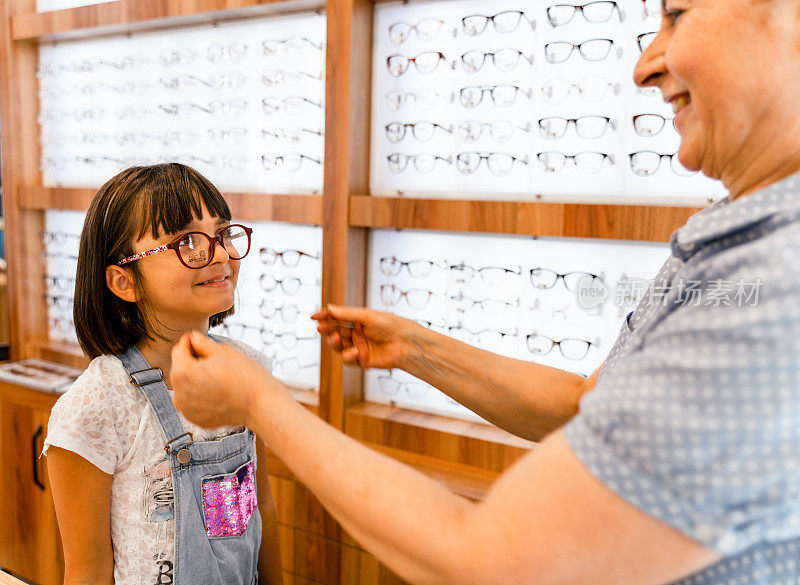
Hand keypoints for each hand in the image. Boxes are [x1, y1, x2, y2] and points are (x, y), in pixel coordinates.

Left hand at [170, 331, 287, 427]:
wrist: (261, 404)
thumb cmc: (245, 376)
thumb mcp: (223, 352)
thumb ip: (202, 343)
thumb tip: (193, 337)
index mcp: (182, 374)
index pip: (179, 350)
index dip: (190, 341)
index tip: (199, 339)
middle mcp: (179, 394)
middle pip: (180, 369)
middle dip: (193, 362)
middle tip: (214, 359)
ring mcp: (187, 410)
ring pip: (186, 386)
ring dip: (196, 379)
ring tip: (217, 376)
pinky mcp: (197, 420)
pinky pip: (194, 402)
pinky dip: (202, 395)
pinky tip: (218, 390)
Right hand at [311, 305, 419, 369]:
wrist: (406, 344)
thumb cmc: (392, 326)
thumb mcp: (367, 316)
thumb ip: (347, 314)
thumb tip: (328, 308)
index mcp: (359, 320)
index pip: (337, 318)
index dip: (325, 317)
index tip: (314, 316)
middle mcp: (357, 333)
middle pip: (335, 332)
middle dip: (327, 330)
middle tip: (321, 328)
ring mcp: (359, 347)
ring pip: (339, 347)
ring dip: (335, 343)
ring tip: (337, 339)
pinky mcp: (362, 361)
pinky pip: (349, 359)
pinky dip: (350, 356)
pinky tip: (356, 352)